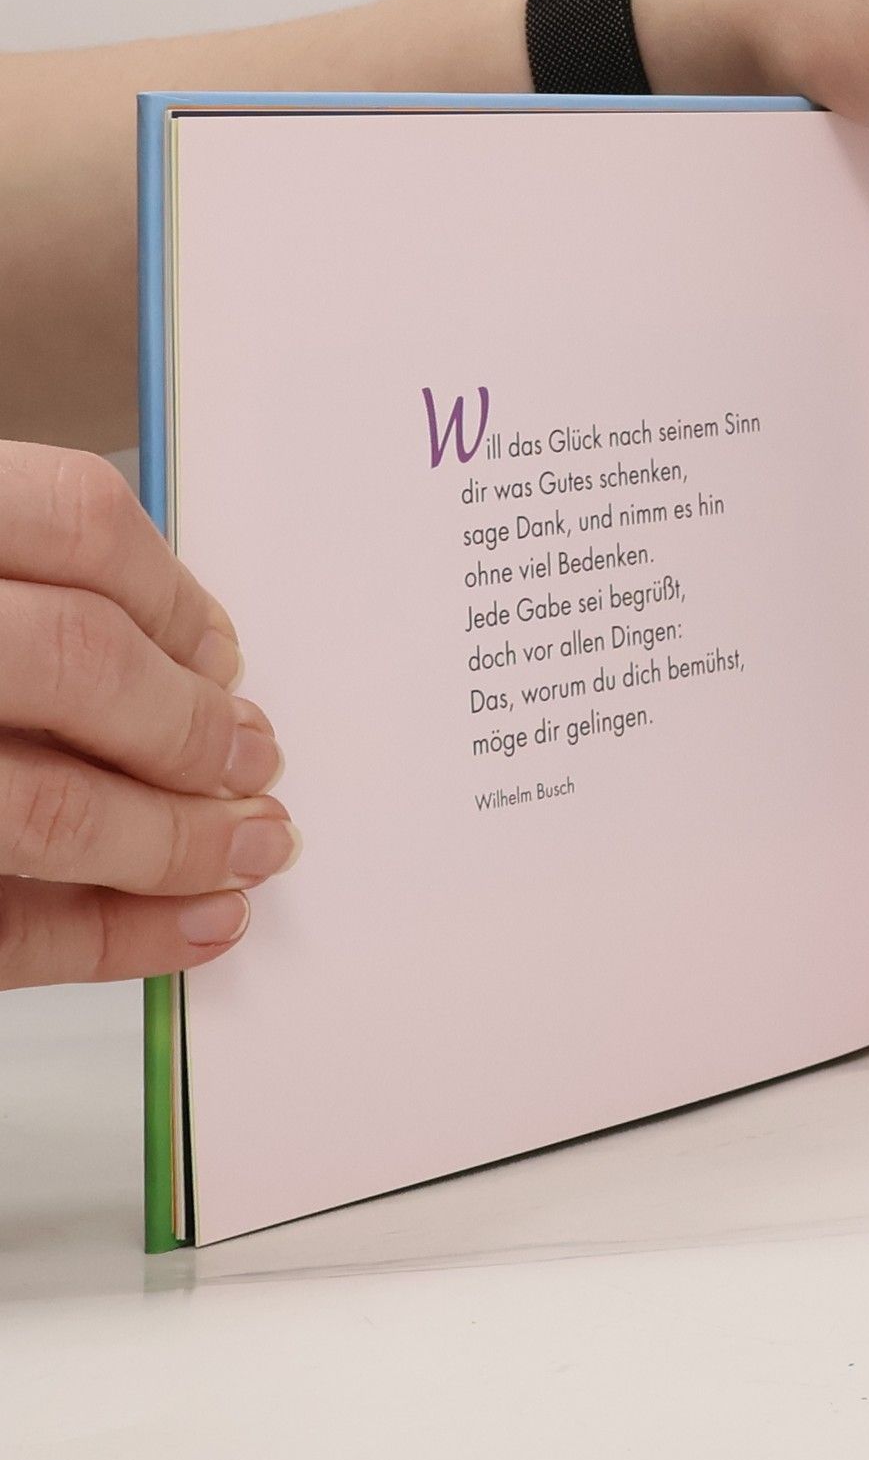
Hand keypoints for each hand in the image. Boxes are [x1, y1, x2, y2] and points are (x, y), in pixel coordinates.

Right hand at [0, 444, 298, 988]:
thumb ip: (13, 591)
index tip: (225, 655)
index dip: (175, 597)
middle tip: (254, 761)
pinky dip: (111, 939)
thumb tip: (194, 663)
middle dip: (191, 727)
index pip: (72, 520)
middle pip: (75, 662)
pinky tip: (193, 929)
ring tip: (250, 848)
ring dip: (176, 842)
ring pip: (42, 811)